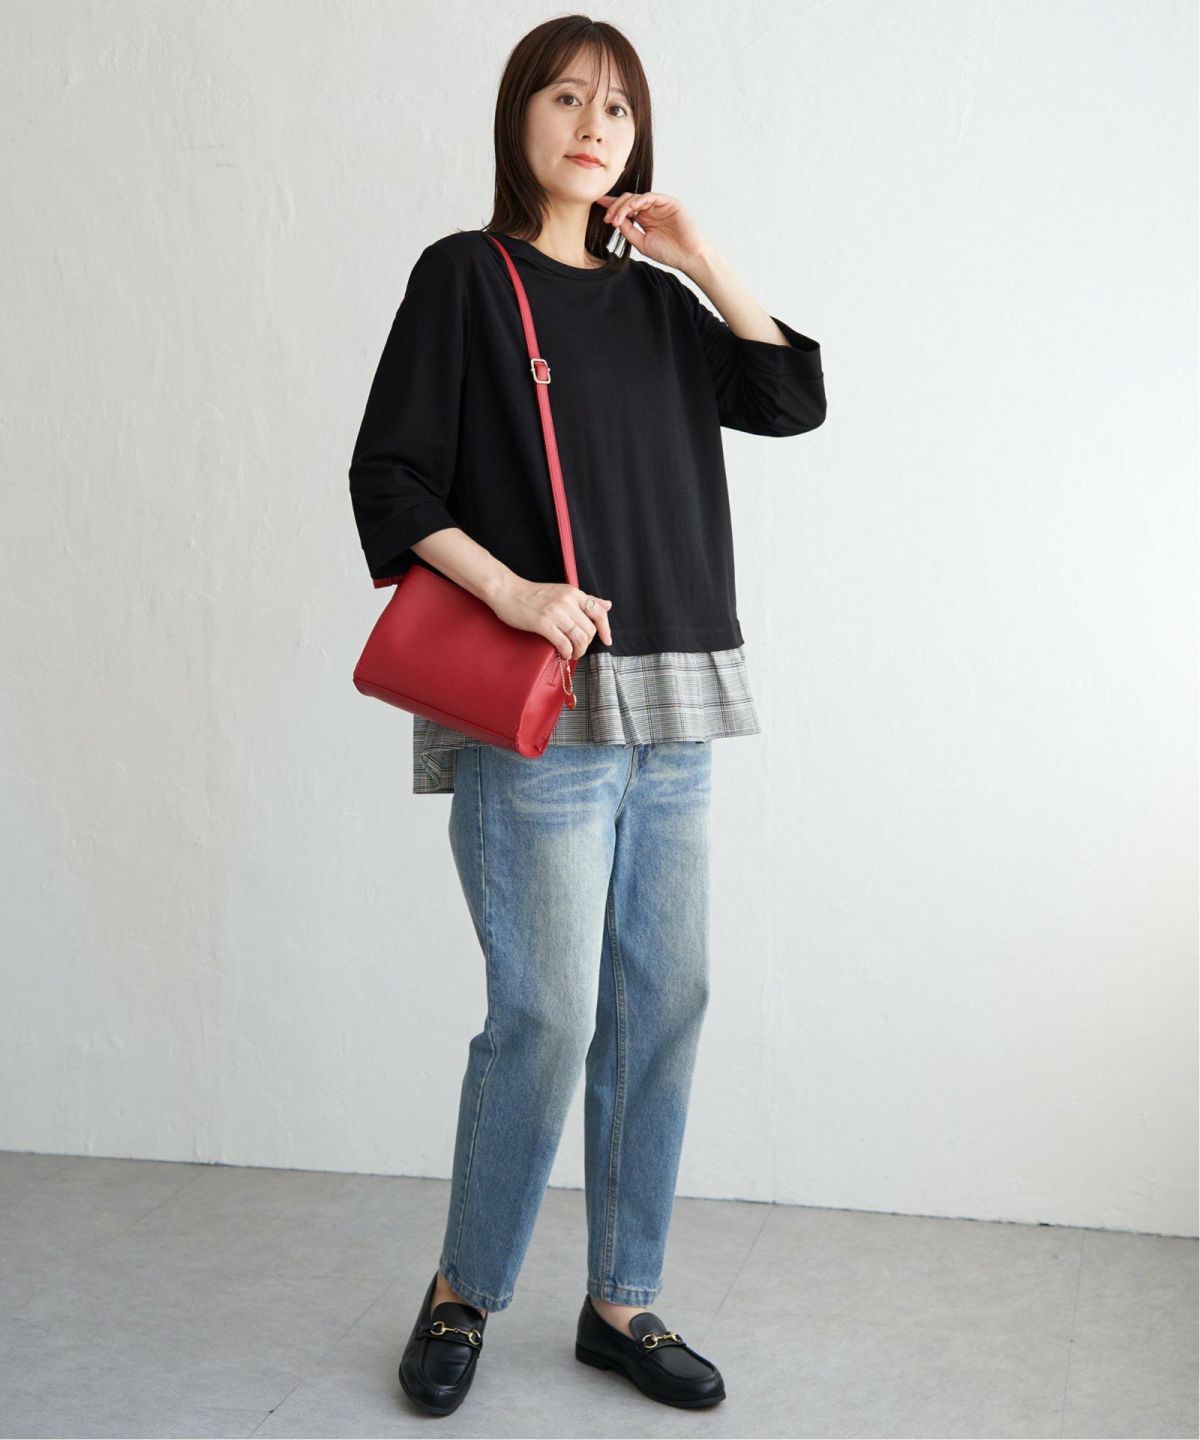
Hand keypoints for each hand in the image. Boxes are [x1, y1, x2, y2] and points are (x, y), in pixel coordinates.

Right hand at [490, 578, 613, 658]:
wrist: (507, 591)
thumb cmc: (533, 594)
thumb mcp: (563, 592)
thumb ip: (586, 600)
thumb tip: (608, 605)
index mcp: (574, 593)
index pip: (599, 613)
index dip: (606, 629)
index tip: (607, 640)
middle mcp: (567, 601)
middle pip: (589, 630)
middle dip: (587, 643)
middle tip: (578, 648)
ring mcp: (555, 612)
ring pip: (579, 638)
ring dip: (578, 651)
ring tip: (572, 653)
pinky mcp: (543, 623)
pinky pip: (563, 643)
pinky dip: (567, 652)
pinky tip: (563, 653)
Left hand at [597, 191, 713, 271]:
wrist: (688, 257)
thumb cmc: (669, 253)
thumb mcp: (642, 243)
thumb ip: (629, 231)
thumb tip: (615, 220)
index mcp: (644, 218)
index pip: (626, 208)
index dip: (611, 205)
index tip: (597, 204)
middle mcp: (651, 209)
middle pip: (628, 200)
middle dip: (615, 207)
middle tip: (607, 219)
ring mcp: (660, 205)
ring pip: (637, 197)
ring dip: (624, 206)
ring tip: (616, 219)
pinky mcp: (669, 202)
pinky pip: (651, 196)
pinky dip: (639, 200)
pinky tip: (631, 209)